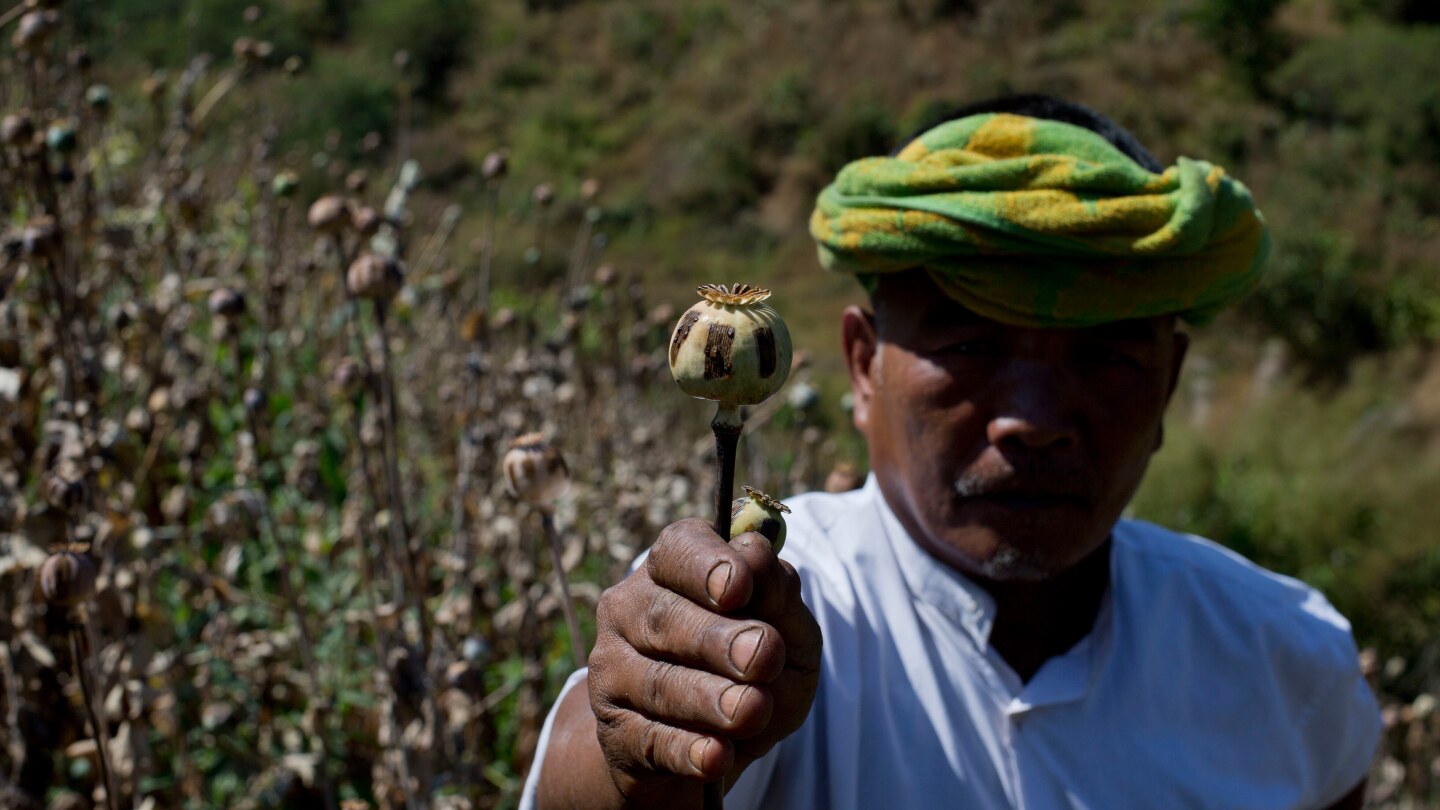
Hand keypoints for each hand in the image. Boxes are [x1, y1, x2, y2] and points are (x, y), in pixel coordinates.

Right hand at [586, 517, 822, 804]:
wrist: (716, 745)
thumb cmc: (756, 669)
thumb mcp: (787, 629)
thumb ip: (778, 593)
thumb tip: (755, 553)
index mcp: (674, 568)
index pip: (680, 550)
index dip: (708, 566)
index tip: (740, 586)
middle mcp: (630, 609)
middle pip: (665, 617)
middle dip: (718, 639)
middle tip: (763, 656)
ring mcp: (613, 670)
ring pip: (658, 682)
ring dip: (708, 698)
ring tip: (753, 711)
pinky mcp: (615, 731)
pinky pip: (649, 739)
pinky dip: (686, 749)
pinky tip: (716, 755)